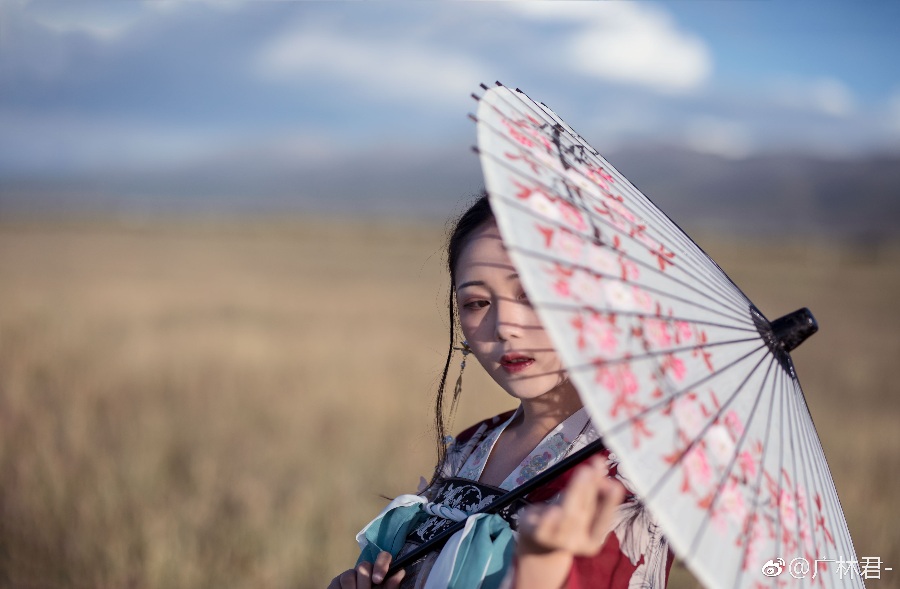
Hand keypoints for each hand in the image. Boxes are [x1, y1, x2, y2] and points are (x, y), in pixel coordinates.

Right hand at [326, 551, 404, 588]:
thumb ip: (390, 586)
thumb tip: (400, 571)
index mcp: (379, 573)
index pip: (384, 557)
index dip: (381, 564)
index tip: (378, 580)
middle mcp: (365, 571)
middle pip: (364, 566)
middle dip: (365, 583)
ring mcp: (350, 574)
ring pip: (349, 574)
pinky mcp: (337, 581)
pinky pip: (338, 581)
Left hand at [513, 456, 624, 588]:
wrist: (539, 545)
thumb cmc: (565, 520)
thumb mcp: (581, 508)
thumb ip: (593, 490)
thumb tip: (600, 465)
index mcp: (593, 541)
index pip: (604, 520)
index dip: (610, 503)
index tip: (616, 486)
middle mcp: (578, 543)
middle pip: (585, 513)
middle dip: (588, 489)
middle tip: (591, 469)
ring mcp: (557, 541)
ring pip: (567, 515)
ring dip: (575, 493)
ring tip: (582, 472)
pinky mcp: (538, 535)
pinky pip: (544, 527)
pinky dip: (549, 519)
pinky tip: (553, 510)